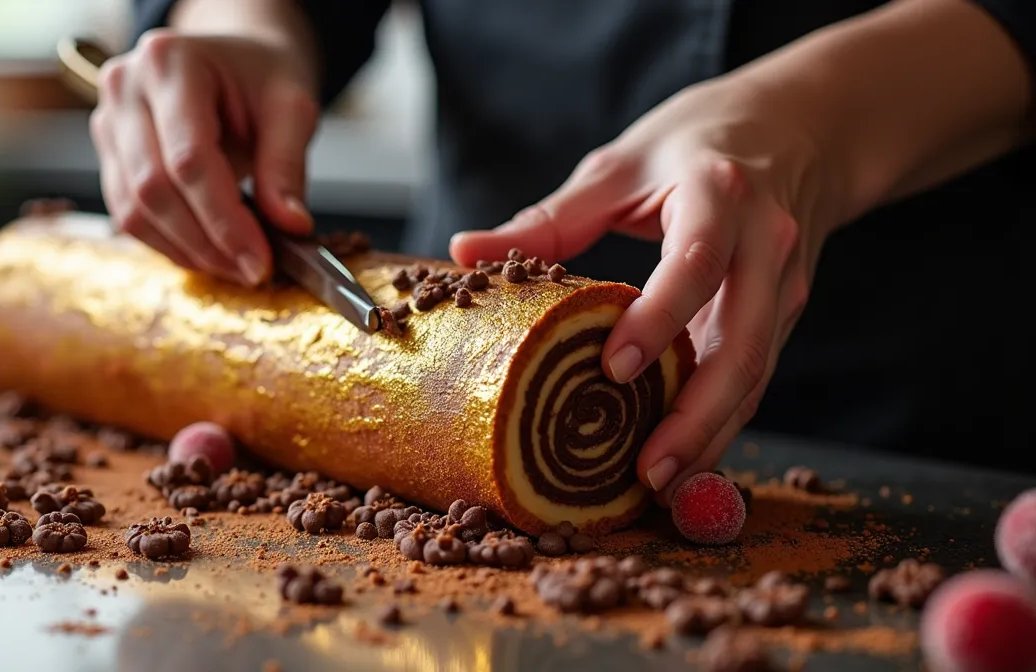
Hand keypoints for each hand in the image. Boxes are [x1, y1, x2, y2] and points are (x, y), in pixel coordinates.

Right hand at [90, 29, 318, 284]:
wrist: (233, 61)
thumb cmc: (261, 76)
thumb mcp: (291, 107)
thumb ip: (287, 166)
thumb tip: (290, 225)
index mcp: (170, 62)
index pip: (189, 159)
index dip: (224, 220)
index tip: (260, 260)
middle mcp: (125, 88)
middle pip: (153, 188)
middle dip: (206, 243)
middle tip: (252, 270)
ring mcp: (108, 121)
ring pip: (133, 210)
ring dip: (187, 250)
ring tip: (236, 265)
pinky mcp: (108, 155)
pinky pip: (128, 215)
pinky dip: (170, 244)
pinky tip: (209, 252)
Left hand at [450, 77, 838, 502]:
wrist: (800, 128)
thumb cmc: (696, 142)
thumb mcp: (621, 165)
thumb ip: (548, 218)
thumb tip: (465, 252)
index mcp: (719, 195)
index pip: (696, 263)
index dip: (660, 319)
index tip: (613, 369)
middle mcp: (766, 244)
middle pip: (742, 342)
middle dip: (697, 414)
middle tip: (646, 470)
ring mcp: (786, 283)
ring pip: (756, 372)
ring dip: (713, 434)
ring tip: (661, 485)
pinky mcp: (787, 312)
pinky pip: (756, 374)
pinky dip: (723, 420)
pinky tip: (686, 459)